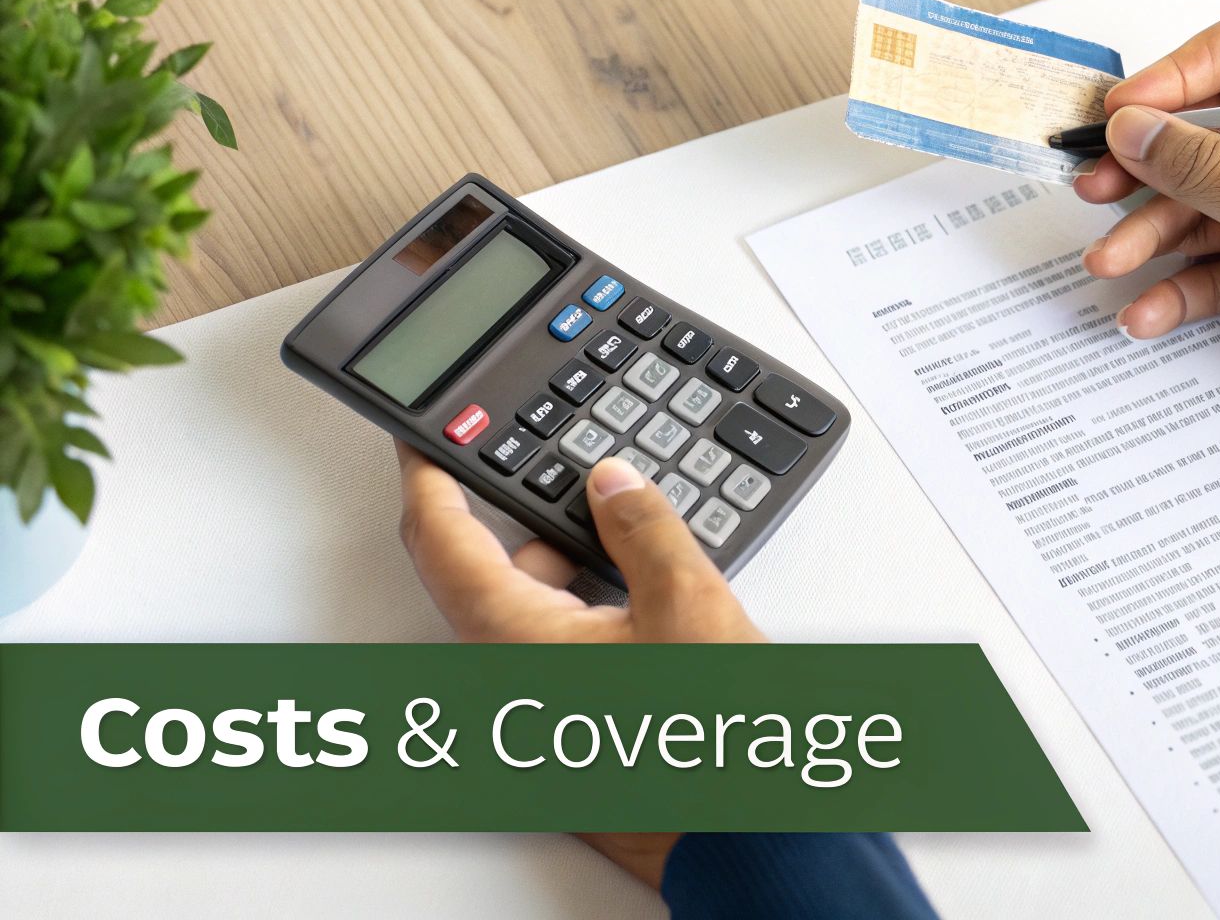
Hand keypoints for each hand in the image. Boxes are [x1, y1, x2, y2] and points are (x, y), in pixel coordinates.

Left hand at [394, 442, 764, 887]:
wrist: (737, 832)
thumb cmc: (707, 743)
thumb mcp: (687, 602)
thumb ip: (642, 527)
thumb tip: (612, 483)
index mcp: (512, 638)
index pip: (438, 539)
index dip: (429, 478)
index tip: (425, 444)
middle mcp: (507, 678)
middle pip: (489, 572)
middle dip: (533, 521)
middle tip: (570, 479)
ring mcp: (532, 712)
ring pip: (530, 614)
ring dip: (571, 570)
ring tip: (634, 541)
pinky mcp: (564, 733)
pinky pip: (556, 652)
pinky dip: (586, 613)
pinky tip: (645, 602)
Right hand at [1073, 17, 1219, 423]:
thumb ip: (1207, 171)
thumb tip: (1138, 129)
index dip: (1171, 81)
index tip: (1119, 118)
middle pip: (1214, 137)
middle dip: (1151, 171)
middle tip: (1095, 193)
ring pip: (1215, 205)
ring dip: (1159, 237)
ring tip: (1110, 266)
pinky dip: (1191, 284)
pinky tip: (1151, 309)